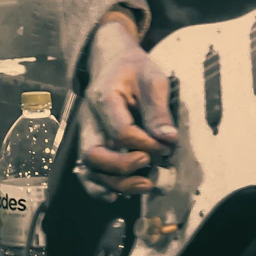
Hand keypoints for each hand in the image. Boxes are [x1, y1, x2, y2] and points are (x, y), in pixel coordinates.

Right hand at [76, 14, 176, 198]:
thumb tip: (169, 140)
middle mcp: (89, 119)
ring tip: (145, 185)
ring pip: (90, 169)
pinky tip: (120, 193)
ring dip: (117, 183)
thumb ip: (158, 110)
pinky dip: (100, 188)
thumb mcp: (152, 79)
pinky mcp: (91, 143)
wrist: (111, 61)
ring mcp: (87, 133)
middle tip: (149, 168)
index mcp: (104, 98)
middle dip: (123, 169)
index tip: (166, 146)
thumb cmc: (133, 69)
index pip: (121, 131)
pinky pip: (87, 172)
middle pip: (94, 154)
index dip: (146, 144)